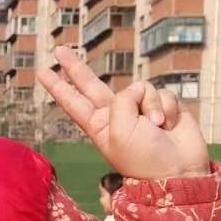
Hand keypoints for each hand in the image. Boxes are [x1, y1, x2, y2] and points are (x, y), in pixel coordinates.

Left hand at [36, 47, 210, 178]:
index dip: (58, 86)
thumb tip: (136, 89)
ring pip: (140, 88)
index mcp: (98, 125)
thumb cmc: (143, 157)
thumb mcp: (119, 131)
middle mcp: (115, 115)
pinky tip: (168, 125)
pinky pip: (162, 93)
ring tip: (156, 127)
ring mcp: (139, 109)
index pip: (72, 101)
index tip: (42, 72)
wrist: (178, 170)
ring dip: (151, 104)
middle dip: (75, 67)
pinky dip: (166, 107)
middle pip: (91, 84)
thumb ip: (121, 102)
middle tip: (60, 49)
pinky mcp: (162, 106)